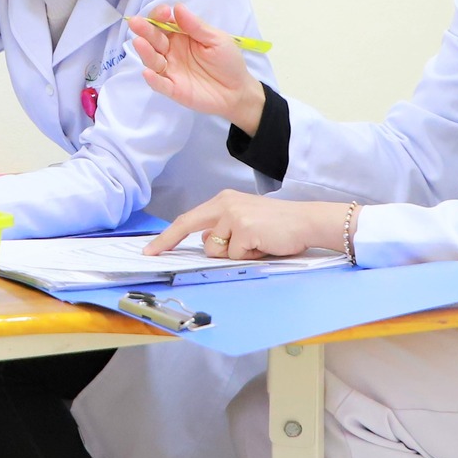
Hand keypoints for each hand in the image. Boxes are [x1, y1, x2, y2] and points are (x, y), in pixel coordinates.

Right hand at [126, 2, 265, 132]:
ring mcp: (170, 70)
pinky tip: (148, 73)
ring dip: (145, 52)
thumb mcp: (216, 40)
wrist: (237, 91)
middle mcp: (171, 51)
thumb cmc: (227, 61)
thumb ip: (196, 26)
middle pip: (153, 39)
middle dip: (145, 30)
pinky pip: (160, 84)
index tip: (164, 12)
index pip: (163, 23)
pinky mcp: (172, 89)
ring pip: (152, 60)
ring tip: (139, 43)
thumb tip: (178, 7)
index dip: (159, 16)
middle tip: (136, 23)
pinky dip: (153, 79)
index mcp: (180, 36)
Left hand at [146, 190, 347, 260]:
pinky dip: (249, 257)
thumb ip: (224, 230)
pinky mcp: (245, 229)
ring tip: (255, 244)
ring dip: (235, 254)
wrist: (307, 221)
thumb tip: (207, 242)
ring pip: (216, 250)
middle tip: (155, 253)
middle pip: (190, 228)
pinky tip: (263, 246)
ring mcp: (234, 216)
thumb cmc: (278, 226)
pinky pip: (236, 256)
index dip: (168, 236)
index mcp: (224, 201)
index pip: (188, 219)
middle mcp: (225, 205)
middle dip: (173, 243)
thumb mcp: (245, 222)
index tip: (151, 249)